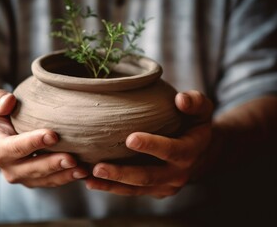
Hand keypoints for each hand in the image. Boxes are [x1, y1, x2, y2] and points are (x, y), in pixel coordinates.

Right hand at [0, 89, 87, 187]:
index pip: (15, 148)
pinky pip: (54, 182)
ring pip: (46, 180)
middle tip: (72, 159)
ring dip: (64, 176)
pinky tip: (84, 173)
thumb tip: (8, 101)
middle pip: (32, 169)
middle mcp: (10, 169)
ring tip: (82, 170)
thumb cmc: (2, 116)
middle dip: (53, 165)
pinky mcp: (38, 181)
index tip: (53, 135)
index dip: (33, 142)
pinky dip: (69, 178)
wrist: (3, 136)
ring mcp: (25, 178)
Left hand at [85, 90, 213, 197]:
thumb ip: (195, 102)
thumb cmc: (195, 125)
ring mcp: (166, 186)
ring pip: (137, 188)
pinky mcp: (155, 191)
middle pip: (148, 176)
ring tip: (89, 178)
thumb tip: (181, 99)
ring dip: (112, 185)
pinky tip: (92, 182)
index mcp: (190, 151)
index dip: (152, 145)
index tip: (130, 139)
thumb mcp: (202, 111)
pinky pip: (133, 192)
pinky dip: (112, 188)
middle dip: (123, 173)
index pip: (171, 150)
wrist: (202, 153)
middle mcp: (178, 173)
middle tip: (98, 167)